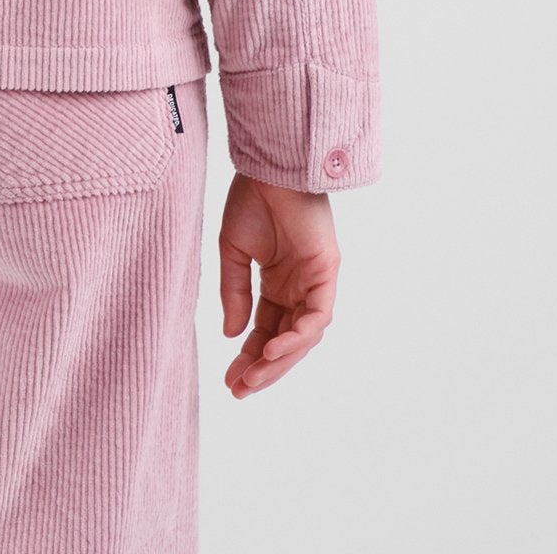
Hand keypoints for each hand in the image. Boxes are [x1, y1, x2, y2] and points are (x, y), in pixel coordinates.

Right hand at [217, 170, 340, 397]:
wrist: (268, 166)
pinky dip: (297, 336)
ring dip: (279, 360)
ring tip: (253, 377)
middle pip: (285, 341)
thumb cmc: (251, 199)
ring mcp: (315, 282)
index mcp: (277, 283)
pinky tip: (272, 349)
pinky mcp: (327, 273)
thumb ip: (234, 292)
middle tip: (239, 390)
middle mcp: (299, 288)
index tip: (229, 378)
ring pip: (303, 336)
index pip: (265, 330)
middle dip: (263, 368)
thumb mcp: (233, 251)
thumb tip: (231, 334)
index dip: (248, 355)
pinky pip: (317, 316)